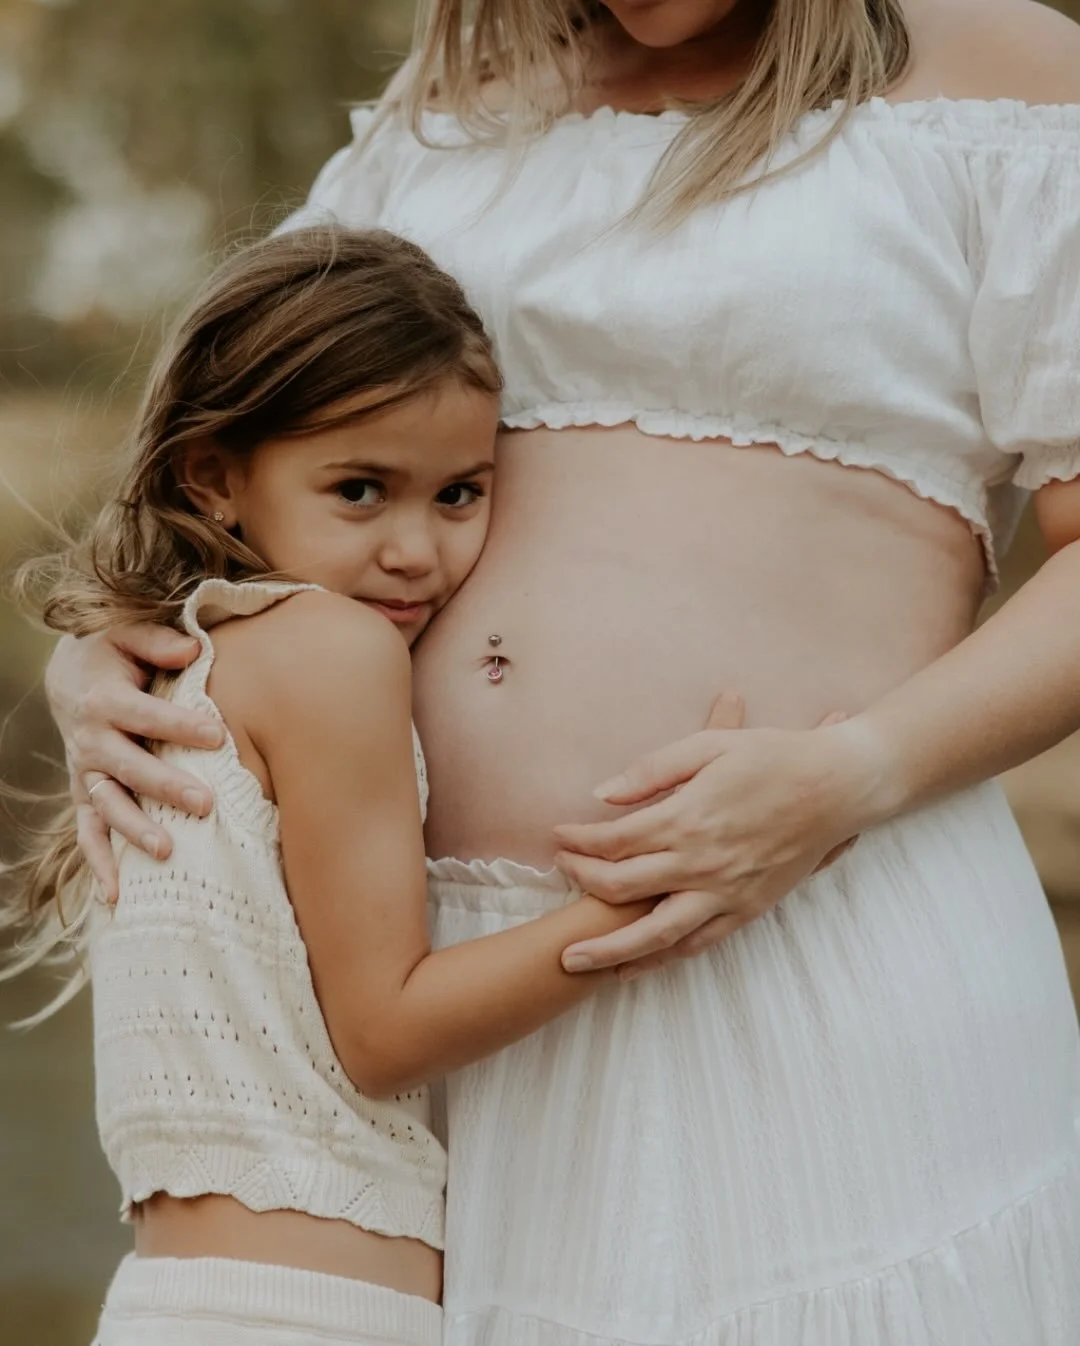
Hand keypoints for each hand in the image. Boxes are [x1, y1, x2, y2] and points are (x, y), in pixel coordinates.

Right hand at [48, 624, 223, 894]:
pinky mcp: (85, 792)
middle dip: (165, 787)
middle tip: (206, 804)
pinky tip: (115, 899)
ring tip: (167, 852)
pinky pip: (87, 832)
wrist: (70, 675)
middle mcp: (90, 740)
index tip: (219, 735)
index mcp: (104, 699)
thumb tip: (192, 650)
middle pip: (128, 767)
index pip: (145, 714)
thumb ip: (159, 641)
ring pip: (107, 806)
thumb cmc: (113, 651)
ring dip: (134, 830)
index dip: (180, 724)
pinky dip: (99, 864)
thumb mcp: (127, 633)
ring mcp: (85, 771)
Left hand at [555, 695, 883, 974]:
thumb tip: (602, 794)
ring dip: (608, 949)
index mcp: (688, 817)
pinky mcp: (748, 910)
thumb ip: (653, 770)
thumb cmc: (774, 756)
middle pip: (622, 885)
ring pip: (654, 933)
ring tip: (570, 961)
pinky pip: (697, 944)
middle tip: (559, 874)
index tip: (558, 837)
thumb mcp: (709, 746)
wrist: (840, 786)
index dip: (578, 841)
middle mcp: (702, 862)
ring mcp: (726, 892)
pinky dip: (661, 959)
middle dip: (582, 882)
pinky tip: (635, 966)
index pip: (614, 839)